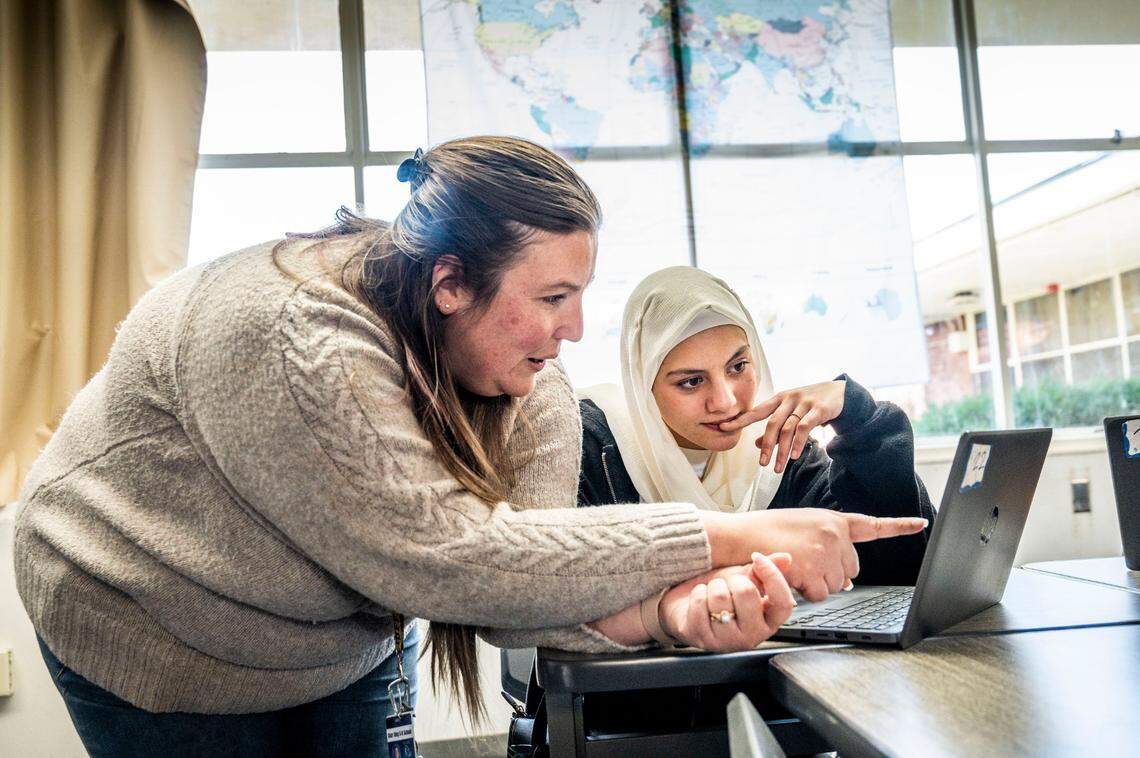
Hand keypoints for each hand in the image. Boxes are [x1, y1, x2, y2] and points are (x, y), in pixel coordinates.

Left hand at [658, 553, 795, 651]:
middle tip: (726, 585)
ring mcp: (728, 641)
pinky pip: (699, 604)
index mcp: (768, 620)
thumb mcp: (743, 579)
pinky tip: (698, 602)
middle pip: (747, 593)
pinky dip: (697, 595)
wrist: (685, 607)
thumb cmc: (718, 595)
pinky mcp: (703, 640)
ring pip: (720, 597)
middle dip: (732, 579)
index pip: (783, 602)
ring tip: (711, 594)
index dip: (772, 576)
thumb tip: (785, 558)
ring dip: (711, 587)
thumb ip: (763, 571)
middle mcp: (752, 635)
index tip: (757, 557)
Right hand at [697, 509, 927, 601]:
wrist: (739, 535)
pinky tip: (790, 575)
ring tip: (794, 566)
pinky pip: (820, 595)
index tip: (921, 523)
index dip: (899, 525)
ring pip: (836, 586)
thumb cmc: (765, 532)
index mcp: (832, 520)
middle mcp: (834, 534)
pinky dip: (805, 592)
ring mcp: (825, 551)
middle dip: (832, 574)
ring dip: (816, 584)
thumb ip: (828, 545)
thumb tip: (846, 580)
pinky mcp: (814, 569)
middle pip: (851, 570)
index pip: (872, 525)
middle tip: (805, 563)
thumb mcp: (802, 527)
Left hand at [719, 380, 845, 472]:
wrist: (838, 392)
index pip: (756, 411)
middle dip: (766, 446)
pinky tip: (794, 456)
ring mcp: (803, 403)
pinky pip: (805, 427)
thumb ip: (774, 429)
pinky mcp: (818, 409)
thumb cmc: (809, 403)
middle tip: (762, 464)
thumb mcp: (790, 413)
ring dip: (782, 450)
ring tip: (778, 468)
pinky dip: (798, 443)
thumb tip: (754, 444)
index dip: (740, 420)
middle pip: (772, 424)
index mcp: (778, 399)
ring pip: (788, 429)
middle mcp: (788, 399)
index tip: (722, 427)